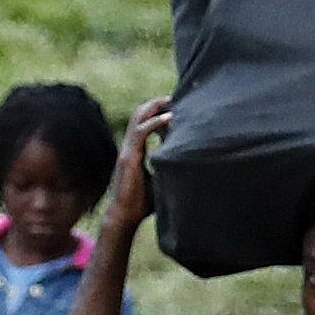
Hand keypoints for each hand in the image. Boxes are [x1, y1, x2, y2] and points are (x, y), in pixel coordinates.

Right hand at [108, 96, 171, 237]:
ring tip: (172, 100)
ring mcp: (128, 150)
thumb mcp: (160, 181)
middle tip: (176, 97)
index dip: (158, 113)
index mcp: (136, 151)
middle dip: (157, 103)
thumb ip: (168, 170)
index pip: (145, 123)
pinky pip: (141, 132)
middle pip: (140, 114)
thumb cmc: (141, 204)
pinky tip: (170, 117)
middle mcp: (130, 147)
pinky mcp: (129, 157)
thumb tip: (189, 167)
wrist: (125, 217)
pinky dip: (155, 122)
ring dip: (155, 107)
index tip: (175, 107)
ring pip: (138, 118)